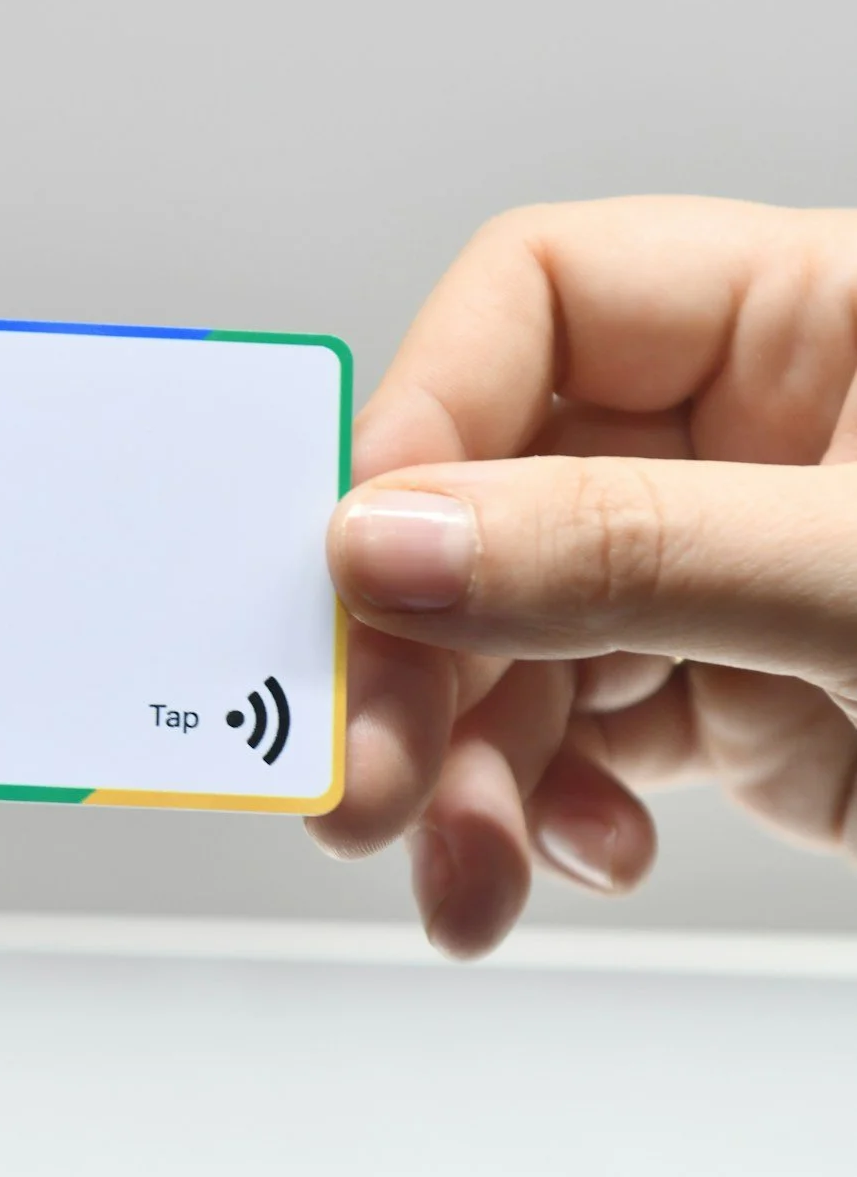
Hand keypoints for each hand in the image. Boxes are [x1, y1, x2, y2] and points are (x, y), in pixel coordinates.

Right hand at [310, 196, 856, 955]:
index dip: (433, 418)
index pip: (546, 299)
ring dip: (465, 767)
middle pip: (498, 491)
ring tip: (462, 877)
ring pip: (520, 636)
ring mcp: (747, 572)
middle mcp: (765, 433)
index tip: (364, 560)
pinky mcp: (753, 701)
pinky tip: (577, 852)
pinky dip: (545, 807)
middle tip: (367, 778)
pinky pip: (583, 733)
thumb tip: (392, 538)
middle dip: (420, 646)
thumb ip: (626, 551)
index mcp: (820, 314)